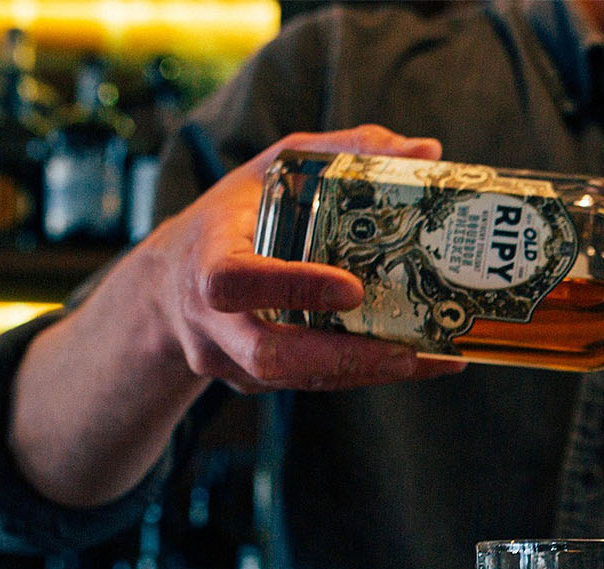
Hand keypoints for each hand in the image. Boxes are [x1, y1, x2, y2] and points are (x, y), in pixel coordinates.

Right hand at [147, 124, 466, 392]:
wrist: (170, 288)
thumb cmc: (233, 218)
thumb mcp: (272, 170)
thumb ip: (343, 153)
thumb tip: (426, 148)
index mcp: (205, 260)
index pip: (234, 282)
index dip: (291, 289)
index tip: (351, 290)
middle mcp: (213, 322)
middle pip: (269, 356)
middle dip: (343, 357)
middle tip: (407, 352)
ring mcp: (232, 360)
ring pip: (300, 379)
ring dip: (369, 373)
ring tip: (434, 360)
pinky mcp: (257, 383)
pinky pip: (313, 383)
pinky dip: (366, 375)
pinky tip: (420, 362)